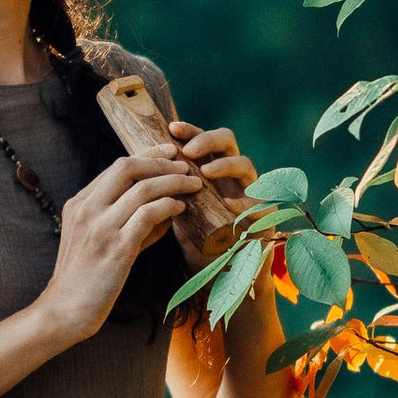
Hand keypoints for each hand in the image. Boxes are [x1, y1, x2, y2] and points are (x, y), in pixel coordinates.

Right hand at [35, 151, 198, 345]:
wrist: (65, 310)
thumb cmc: (85, 279)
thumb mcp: (98, 241)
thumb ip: (126, 222)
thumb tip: (165, 209)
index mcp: (79, 204)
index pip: (116, 167)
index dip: (147, 155)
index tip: (168, 152)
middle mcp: (87, 209)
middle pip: (127, 167)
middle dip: (161, 162)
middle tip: (184, 165)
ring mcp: (100, 227)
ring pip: (143, 188)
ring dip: (173, 182)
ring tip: (192, 184)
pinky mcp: (117, 247)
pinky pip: (149, 215)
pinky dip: (169, 206)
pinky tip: (180, 209)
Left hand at [165, 116, 255, 267]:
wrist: (220, 268)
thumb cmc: (197, 233)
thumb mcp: (180, 208)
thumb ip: (167, 190)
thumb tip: (135, 171)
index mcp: (211, 166)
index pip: (203, 138)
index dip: (190, 130)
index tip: (172, 129)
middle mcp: (231, 173)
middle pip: (227, 141)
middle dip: (208, 140)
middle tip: (189, 151)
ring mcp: (249, 190)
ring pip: (245, 164)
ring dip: (226, 165)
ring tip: (206, 173)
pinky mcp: (262, 214)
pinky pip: (260, 202)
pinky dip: (245, 202)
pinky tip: (230, 204)